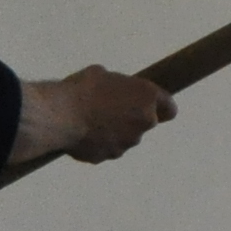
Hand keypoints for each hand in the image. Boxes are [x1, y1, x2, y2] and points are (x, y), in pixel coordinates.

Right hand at [42, 66, 173, 163]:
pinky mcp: (109, 156)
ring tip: (89, 119)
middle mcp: (144, 122)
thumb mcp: (103, 75)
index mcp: (147, 97)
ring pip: (126, 137)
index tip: (151, 105)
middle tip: (109, 107)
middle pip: (145, 123)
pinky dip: (98, 143)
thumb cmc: (82, 88)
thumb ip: (118, 88)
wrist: (60, 115)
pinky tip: (80, 133)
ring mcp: (127, 142)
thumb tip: (114, 92)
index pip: (170, 108)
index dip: (161, 107)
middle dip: (131, 117)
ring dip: (114, 131)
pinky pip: (106, 149)